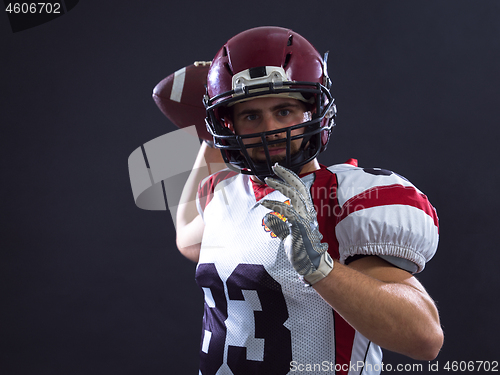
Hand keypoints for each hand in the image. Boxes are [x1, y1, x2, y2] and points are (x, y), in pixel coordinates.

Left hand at [259, 164, 333, 284]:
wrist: (312, 265)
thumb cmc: (302, 251)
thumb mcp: (287, 235)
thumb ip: (279, 226)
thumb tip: (268, 218)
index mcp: (306, 211)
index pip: (300, 189)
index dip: (290, 177)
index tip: (279, 170)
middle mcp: (308, 212)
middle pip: (299, 187)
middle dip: (287, 175)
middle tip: (274, 167)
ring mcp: (305, 218)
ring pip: (294, 195)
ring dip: (279, 186)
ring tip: (267, 180)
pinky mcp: (301, 227)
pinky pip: (288, 211)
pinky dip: (275, 205)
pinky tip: (265, 203)